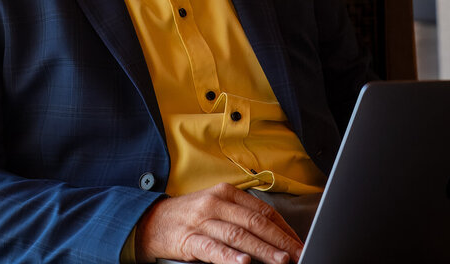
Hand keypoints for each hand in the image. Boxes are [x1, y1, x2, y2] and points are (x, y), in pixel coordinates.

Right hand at [135, 183, 302, 263]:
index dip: (284, 228)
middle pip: (255, 222)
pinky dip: (229, 256)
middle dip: (281, 240)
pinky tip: (243, 263)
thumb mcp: (216, 207)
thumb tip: (274, 234)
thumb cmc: (189, 216)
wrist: (151, 221)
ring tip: (281, 260)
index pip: (263, 210)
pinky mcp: (189, 239)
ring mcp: (202, 220)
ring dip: (263, 249)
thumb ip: (241, 216)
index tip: (299, 242)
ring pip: (239, 235)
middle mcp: (216, 203)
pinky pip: (212, 248)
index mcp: (226, 193)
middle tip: (298, 253)